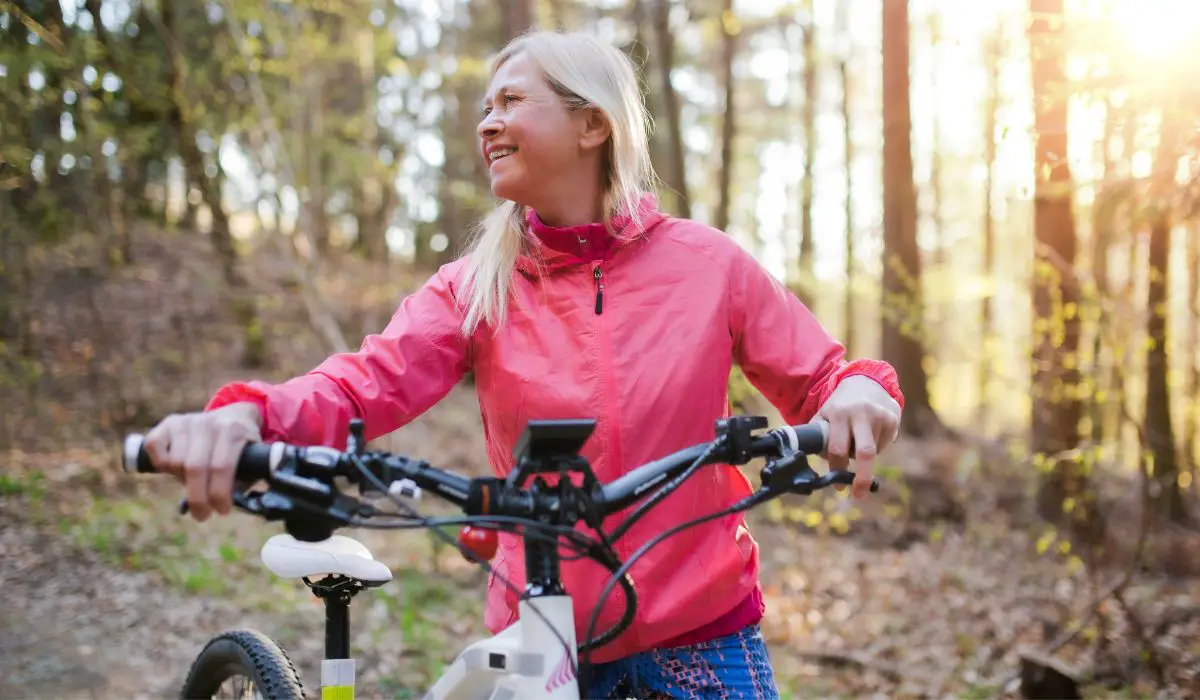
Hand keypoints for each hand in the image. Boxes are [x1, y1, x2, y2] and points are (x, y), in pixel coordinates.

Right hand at [142, 402, 262, 521]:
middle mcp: (209, 423)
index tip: (222, 511)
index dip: (218, 494)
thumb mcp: (251, 461)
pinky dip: (161, 464)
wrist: (232, 417)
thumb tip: (221, 508)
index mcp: (233, 431)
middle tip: (202, 515)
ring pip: (174, 461)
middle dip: (198, 498)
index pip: (221, 466)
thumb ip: (241, 482)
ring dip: (182, 480)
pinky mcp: (168, 422)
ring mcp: (187, 421)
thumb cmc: (240, 449)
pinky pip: (154, 447)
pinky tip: (175, 468)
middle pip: (195, 467)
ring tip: (195, 484)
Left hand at [813, 375, 901, 498]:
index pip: (837, 448)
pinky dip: (876, 446)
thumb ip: (818, 437)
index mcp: (838, 413)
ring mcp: (880, 416)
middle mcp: (860, 413)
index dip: (837, 468)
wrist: (865, 380)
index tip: (838, 485)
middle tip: (858, 493)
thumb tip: (809, 467)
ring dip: (863, 455)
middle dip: (862, 477)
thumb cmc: (840, 406)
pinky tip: (870, 432)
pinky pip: (884, 445)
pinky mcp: (893, 419)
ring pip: (873, 452)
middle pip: (864, 452)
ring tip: (857, 439)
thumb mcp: (825, 415)